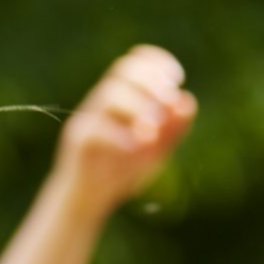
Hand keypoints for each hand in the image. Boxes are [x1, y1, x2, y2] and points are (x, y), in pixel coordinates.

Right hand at [54, 47, 197, 213]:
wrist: (87, 202)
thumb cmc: (121, 173)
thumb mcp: (156, 152)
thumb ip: (174, 129)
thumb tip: (186, 101)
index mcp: (122, 97)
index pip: (136, 61)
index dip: (158, 62)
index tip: (177, 78)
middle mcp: (102, 102)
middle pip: (123, 70)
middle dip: (151, 81)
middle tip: (168, 101)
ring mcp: (87, 119)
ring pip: (111, 94)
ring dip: (138, 106)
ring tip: (153, 130)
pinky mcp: (77, 141)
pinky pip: (97, 128)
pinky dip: (120, 134)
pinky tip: (136, 147)